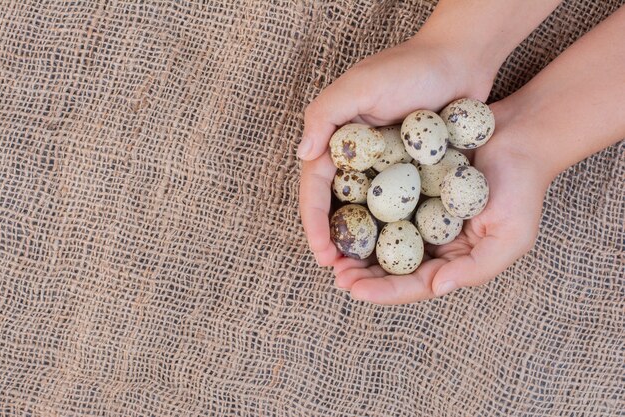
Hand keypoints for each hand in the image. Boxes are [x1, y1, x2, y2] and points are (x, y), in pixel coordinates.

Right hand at [299, 34, 494, 269]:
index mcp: (336, 140)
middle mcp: (356, 158)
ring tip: (366, 275)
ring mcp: (384, 167)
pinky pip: (398, 208)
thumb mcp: (359, 84)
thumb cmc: (408, 67)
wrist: (460, 59)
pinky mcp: (411, 172)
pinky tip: (398, 255)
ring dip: (363, 245)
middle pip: (338, 209)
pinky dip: (393, 232)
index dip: (315, 224)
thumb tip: (302, 155)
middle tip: (342, 276)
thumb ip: (325, 115)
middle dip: (336, 243)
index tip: (323, 255)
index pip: (316, 189)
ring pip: (367, 215)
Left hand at [333, 102, 552, 303]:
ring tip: (329, 250)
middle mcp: (432, 240)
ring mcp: (418, 212)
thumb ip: (476, 268)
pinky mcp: (409, 184)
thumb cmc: (522, 190)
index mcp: (452, 259)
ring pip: (380, 235)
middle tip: (334, 273)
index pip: (414, 283)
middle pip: (390, 265)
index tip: (353, 290)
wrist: (521, 137)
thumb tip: (437, 289)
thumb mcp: (511, 237)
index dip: (383, 291)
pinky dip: (362, 209)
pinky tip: (339, 211)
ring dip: (355, 246)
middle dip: (361, 273)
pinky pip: (382, 200)